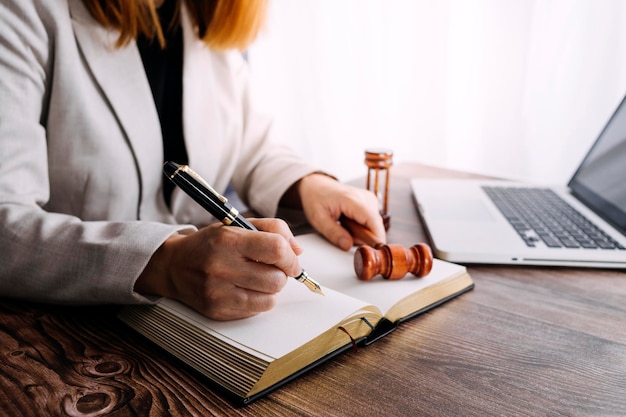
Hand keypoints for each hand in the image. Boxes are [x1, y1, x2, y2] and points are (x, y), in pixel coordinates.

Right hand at [135, 218, 302, 319]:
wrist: (174, 265)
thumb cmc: (211, 243)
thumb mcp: (238, 224)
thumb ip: (273, 229)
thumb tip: (298, 251)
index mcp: (227, 239)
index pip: (276, 249)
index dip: (291, 257)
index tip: (291, 260)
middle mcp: (220, 266)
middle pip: (277, 279)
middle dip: (281, 274)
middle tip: (271, 268)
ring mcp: (217, 292)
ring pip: (270, 298)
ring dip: (270, 289)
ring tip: (257, 278)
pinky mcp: (216, 311)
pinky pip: (255, 311)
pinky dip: (257, 301)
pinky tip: (245, 289)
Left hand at [298, 174, 385, 250]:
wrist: (317, 186)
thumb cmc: (316, 199)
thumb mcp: (318, 219)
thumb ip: (333, 233)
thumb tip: (348, 246)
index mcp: (353, 200)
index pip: (373, 222)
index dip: (376, 239)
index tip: (372, 254)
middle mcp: (365, 198)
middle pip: (375, 226)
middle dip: (364, 238)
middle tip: (344, 237)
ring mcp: (369, 199)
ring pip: (374, 225)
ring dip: (362, 233)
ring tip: (344, 227)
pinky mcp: (370, 203)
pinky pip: (372, 222)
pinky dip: (362, 227)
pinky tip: (349, 223)